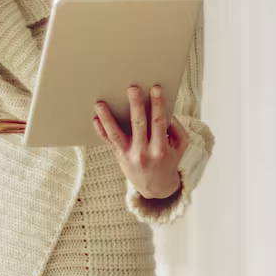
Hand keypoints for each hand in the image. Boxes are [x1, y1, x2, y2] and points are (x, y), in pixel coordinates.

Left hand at [93, 84, 188, 198]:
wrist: (156, 187)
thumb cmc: (169, 160)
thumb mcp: (180, 147)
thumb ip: (177, 127)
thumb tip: (166, 110)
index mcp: (161, 149)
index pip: (159, 123)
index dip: (158, 105)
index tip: (156, 88)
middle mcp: (144, 152)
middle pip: (138, 124)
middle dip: (136, 105)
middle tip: (132, 88)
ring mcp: (129, 155)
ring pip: (116, 134)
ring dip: (107, 117)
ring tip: (100, 103)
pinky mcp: (119, 156)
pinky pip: (108, 142)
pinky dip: (100, 130)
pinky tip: (95, 118)